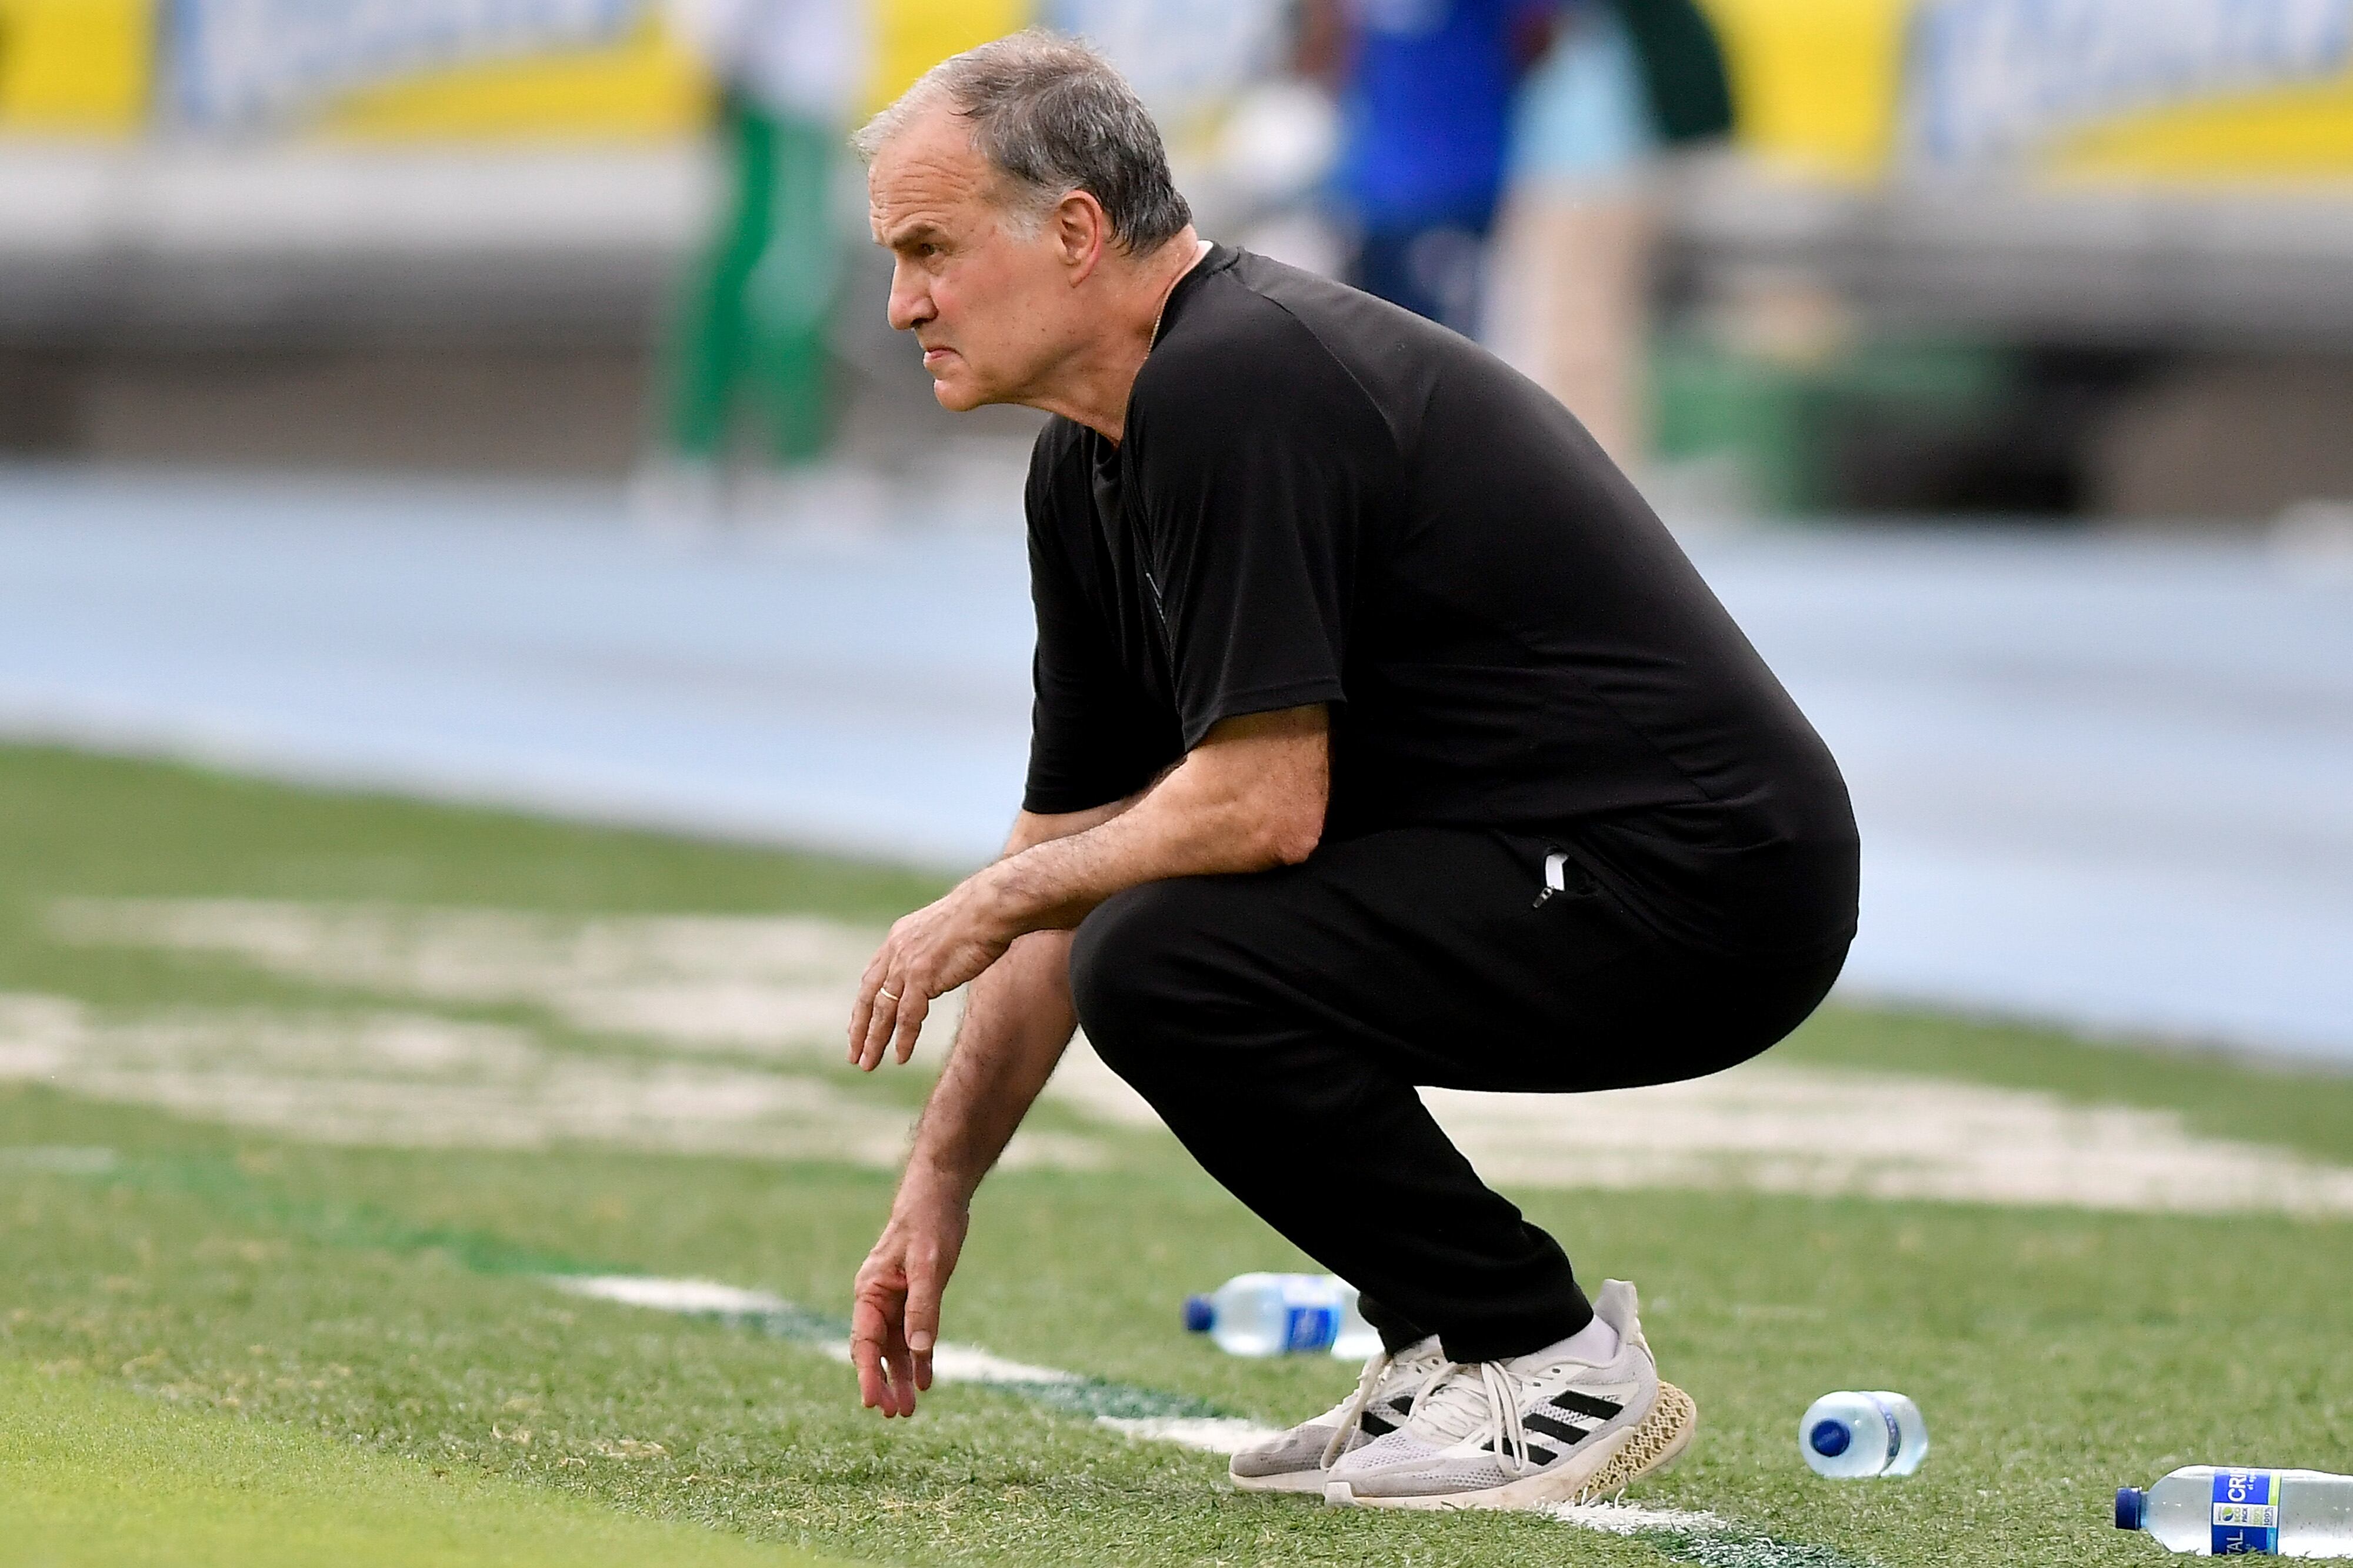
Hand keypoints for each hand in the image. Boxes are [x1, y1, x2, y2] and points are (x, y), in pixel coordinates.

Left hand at [848, 877, 1014, 1070]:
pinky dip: (903, 1039)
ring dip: (874, 1040)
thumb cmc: (980, 916)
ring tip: (868, 1064)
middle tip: (854, 1054)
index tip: (859, 1024)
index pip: (873, 977)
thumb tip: (945, 957)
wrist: (988, 908)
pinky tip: (900, 1057)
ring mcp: (906, 964)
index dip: (865, 1003)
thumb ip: (935, 948)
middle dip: (860, 1028)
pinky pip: (907, 1016)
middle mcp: (895, 951)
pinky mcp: (922, 977)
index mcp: (899, 938)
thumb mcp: (945, 930)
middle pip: (869, 997)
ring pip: (883, 1011)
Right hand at [849, 1186, 968, 1417]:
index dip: (867, 1373)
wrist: (942, 1194)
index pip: (864, 1341)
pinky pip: (913, 1334)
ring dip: (901, 1376)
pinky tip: (926, 1380)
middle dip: (884, 1382)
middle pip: (876, 1350)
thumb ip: (924, 1307)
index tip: (870, 1402)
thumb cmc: (930, 1223)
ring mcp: (895, 1299)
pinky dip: (919, 1357)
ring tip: (908, 1410)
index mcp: (870, 1290)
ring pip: (895, 1347)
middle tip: (894, 1415)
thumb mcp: (929, 1266)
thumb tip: (919, 1350)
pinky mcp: (914, 1296)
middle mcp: (877, 1298)